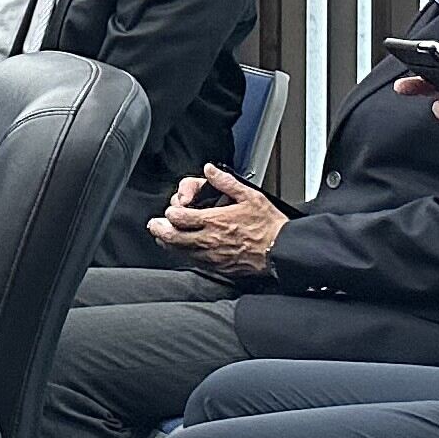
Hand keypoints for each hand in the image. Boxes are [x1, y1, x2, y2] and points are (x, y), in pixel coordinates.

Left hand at [147, 163, 283, 270]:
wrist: (283, 251)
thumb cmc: (270, 226)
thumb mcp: (250, 196)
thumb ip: (226, 182)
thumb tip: (210, 170)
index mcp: (214, 221)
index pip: (178, 217)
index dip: (170, 212)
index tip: (173, 209)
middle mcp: (209, 240)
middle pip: (172, 236)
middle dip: (159, 229)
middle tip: (155, 224)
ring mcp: (212, 256)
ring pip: (179, 251)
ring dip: (168, 243)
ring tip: (164, 236)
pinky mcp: (217, 267)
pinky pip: (193, 262)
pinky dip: (184, 254)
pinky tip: (184, 250)